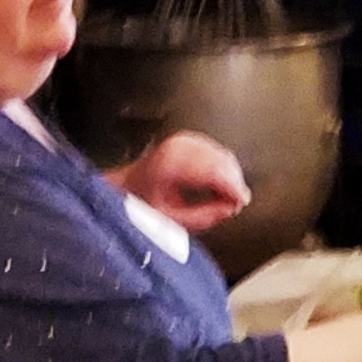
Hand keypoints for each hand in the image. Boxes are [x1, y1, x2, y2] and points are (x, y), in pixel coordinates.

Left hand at [119, 130, 252, 233]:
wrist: (120, 190)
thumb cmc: (137, 205)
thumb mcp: (170, 220)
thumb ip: (203, 216)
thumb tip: (228, 209)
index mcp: (170, 164)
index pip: (212, 170)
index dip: (231, 185)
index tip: (241, 200)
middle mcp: (174, 146)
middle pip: (218, 158)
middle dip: (233, 179)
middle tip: (239, 200)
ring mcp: (179, 140)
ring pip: (217, 151)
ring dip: (229, 172)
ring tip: (232, 193)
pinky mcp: (182, 141)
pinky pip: (211, 148)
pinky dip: (222, 164)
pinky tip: (223, 180)